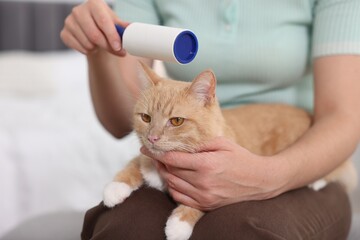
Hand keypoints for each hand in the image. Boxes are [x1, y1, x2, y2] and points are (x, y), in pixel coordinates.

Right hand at [60, 0, 127, 55]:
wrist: (91, 28)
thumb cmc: (105, 24)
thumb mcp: (115, 22)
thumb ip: (123, 26)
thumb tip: (132, 28)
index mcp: (94, 4)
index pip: (103, 22)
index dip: (112, 36)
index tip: (119, 48)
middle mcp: (79, 10)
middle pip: (95, 35)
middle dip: (107, 46)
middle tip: (115, 51)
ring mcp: (69, 21)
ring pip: (87, 43)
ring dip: (97, 48)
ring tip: (100, 44)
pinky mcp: (64, 33)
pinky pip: (79, 48)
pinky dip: (88, 51)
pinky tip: (91, 45)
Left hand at [141, 137, 288, 210]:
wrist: (259, 182)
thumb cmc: (241, 158)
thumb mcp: (222, 143)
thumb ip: (200, 142)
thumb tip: (178, 141)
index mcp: (207, 164)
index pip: (172, 158)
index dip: (156, 151)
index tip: (145, 146)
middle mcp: (203, 182)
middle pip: (169, 171)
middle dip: (158, 161)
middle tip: (155, 153)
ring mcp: (204, 196)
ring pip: (172, 185)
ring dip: (165, 174)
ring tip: (164, 164)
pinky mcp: (205, 205)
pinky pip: (180, 197)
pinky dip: (173, 187)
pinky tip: (175, 178)